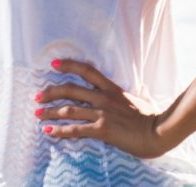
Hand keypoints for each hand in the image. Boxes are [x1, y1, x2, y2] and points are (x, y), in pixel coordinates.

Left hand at [36, 58, 170, 158]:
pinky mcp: (102, 130)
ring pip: (69, 110)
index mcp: (112, 89)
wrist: (158, 131)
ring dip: (50, 112)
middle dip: (51, 92)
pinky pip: (76, 129)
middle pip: (71, 89)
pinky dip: (60, 131)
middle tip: (37, 96)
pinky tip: (48, 132)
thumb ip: (140, 92)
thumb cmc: (153, 116)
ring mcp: (102, 113)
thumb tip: (145, 88)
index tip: (54, 64)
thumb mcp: (144, 99)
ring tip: (37, 114)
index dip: (69, 65)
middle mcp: (104, 98)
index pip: (87, 70)